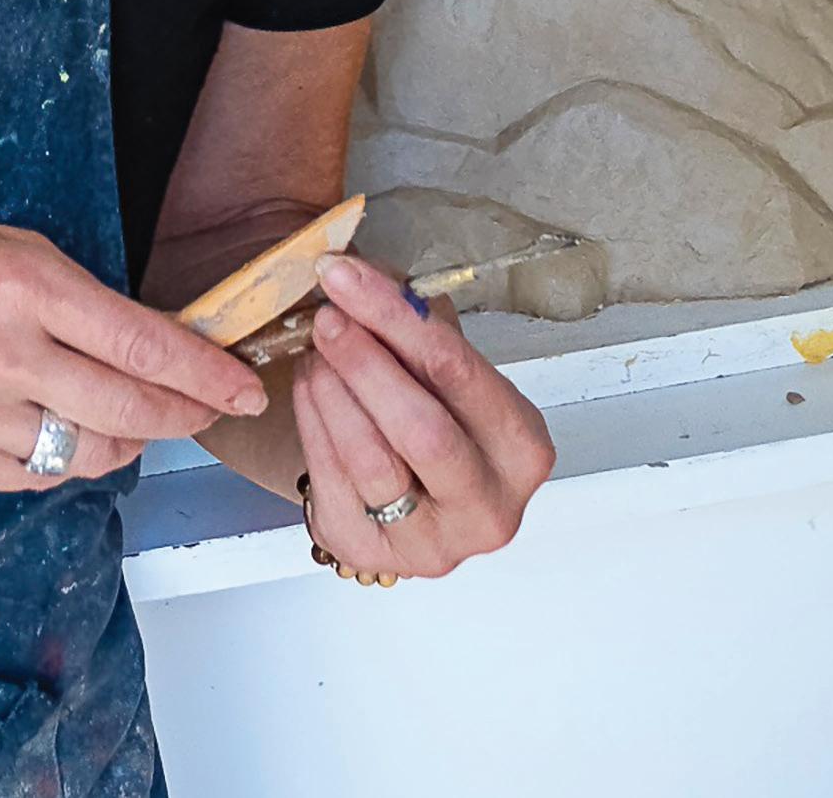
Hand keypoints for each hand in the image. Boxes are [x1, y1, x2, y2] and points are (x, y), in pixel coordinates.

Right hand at [0, 206, 266, 492]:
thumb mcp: (8, 245)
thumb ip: (80, 299)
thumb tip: (156, 348)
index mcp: (21, 283)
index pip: (140, 342)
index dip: (203, 374)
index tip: (241, 388)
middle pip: (126, 408)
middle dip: (181, 415)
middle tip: (205, 411)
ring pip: (86, 453)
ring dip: (122, 438)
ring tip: (124, 414)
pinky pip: (34, 475)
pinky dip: (60, 456)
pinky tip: (54, 425)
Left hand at [288, 255, 555, 578]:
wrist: (410, 485)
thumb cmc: (435, 412)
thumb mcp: (443, 368)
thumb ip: (412, 323)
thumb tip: (360, 276)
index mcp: (522, 450)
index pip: (459, 373)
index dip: (396, 318)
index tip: (347, 276)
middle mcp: (489, 509)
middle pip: (422, 430)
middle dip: (365, 362)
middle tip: (326, 317)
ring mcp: (433, 544)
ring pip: (372, 460)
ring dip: (334, 392)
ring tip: (316, 349)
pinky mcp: (374, 555)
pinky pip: (334, 482)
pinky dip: (314, 422)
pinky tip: (310, 385)